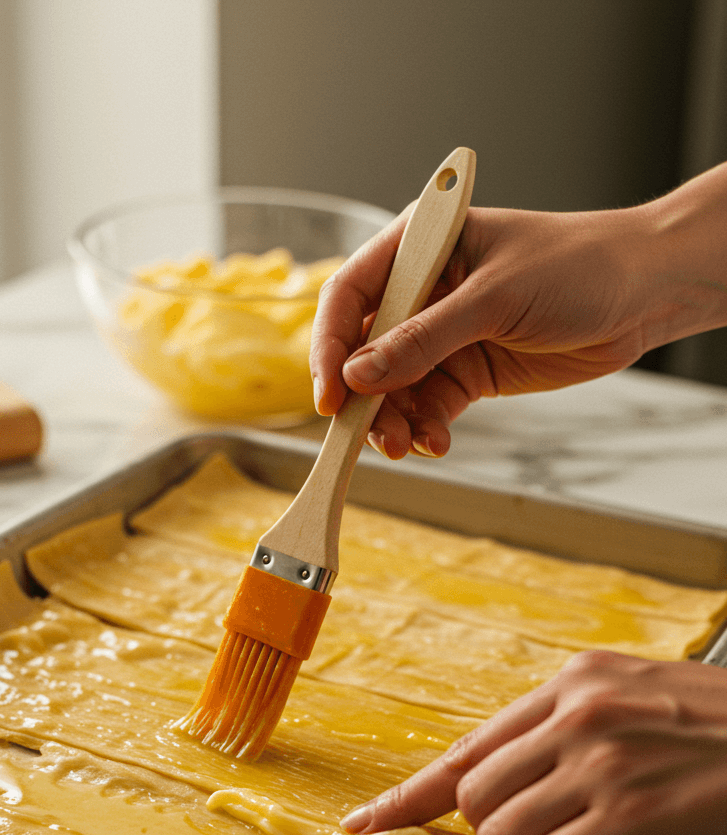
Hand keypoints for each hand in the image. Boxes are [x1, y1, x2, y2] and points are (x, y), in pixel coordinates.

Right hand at [310, 162, 726, 459]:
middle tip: (368, 436)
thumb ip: (424, 340)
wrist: (645, 292)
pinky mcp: (468, 372)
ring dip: (393, 421)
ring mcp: (444, 335)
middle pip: (364, 351)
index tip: (330, 394)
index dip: (330, 346)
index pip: (350, 296)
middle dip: (363, 397)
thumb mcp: (495, 299)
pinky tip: (437, 442)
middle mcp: (423, 292)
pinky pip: (429, 407)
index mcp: (420, 248)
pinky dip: (426, 428)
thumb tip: (359, 376)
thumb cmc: (577, 267)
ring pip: (393, 388)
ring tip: (407, 446)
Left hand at [341, 651, 726, 834]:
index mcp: (580, 682)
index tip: (366, 823)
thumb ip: (576, 732)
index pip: (469, 746)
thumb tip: (515, 785)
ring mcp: (605, 762)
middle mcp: (582, 714)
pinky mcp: (632, 817)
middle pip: (474, 798)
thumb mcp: (648, 705)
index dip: (409, 794)